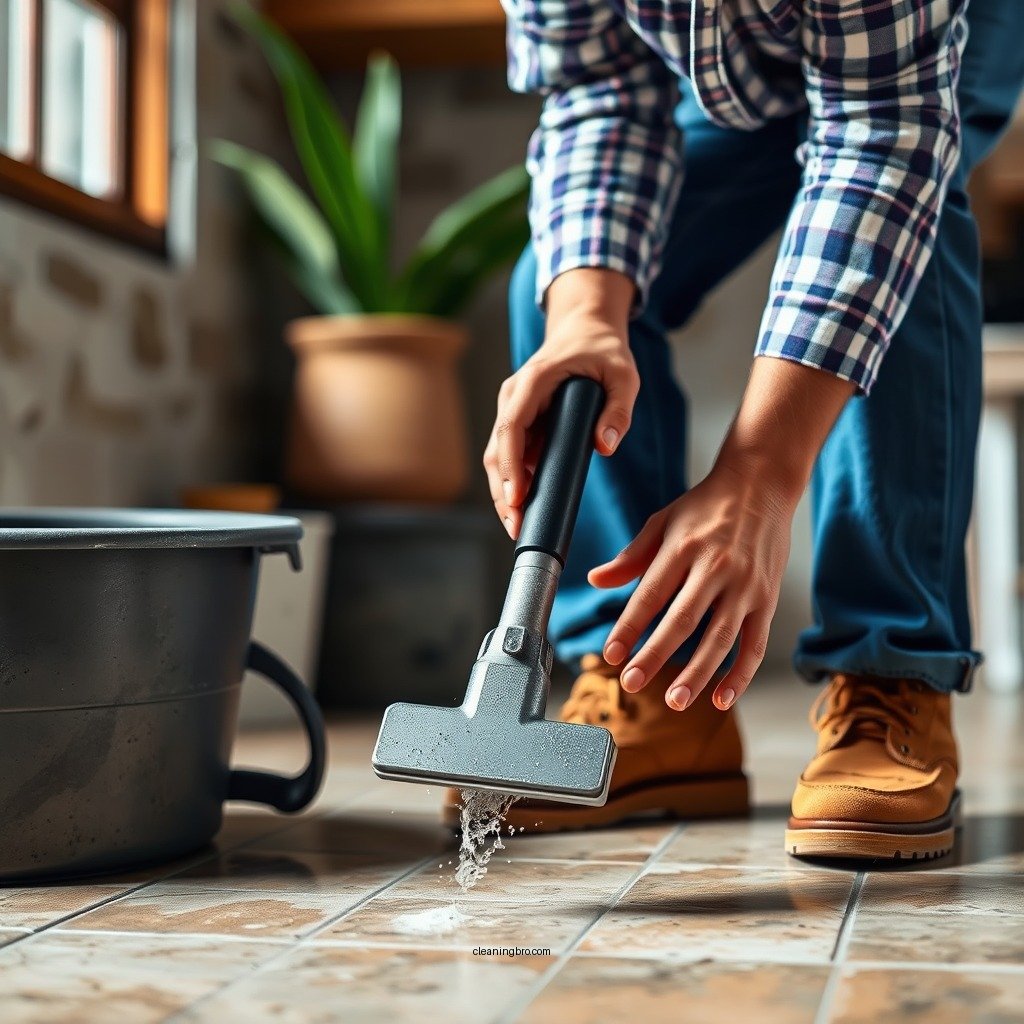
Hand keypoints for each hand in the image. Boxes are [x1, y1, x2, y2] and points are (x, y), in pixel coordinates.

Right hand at [485, 267, 636, 537]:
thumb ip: (618, 411)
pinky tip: (523, 505)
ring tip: (517, 524)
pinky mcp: (520, 419)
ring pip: (498, 455)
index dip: (511, 465)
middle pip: (497, 448)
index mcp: (533, 381)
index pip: (512, 427)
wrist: (585, 328)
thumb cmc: (603, 350)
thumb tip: (605, 446)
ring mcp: (513, 407)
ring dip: (504, 490)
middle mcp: (514, 395)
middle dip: (502, 490)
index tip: (516, 497)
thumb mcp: (623, 375)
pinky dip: (513, 480)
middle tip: (516, 526)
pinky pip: (510, 453)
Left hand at [588, 355, 854, 711]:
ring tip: (675, 700)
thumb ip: (631, 556)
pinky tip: (721, 698)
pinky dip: (740, 674)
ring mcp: (745, 585)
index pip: (651, 594)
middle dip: (655, 655)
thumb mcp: (663, 521)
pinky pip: (755, 644)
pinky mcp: (768, 599)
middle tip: (632, 682)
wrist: (762, 484)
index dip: (629, 627)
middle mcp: (716, 567)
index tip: (611, 654)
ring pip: (720, 637)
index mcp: (684, 547)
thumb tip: (596, 580)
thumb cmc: (707, 505)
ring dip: (698, 673)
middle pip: (683, 619)